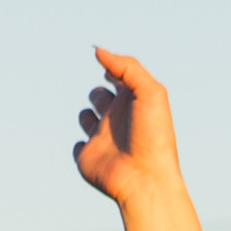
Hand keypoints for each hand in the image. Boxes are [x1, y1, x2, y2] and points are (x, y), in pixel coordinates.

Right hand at [73, 47, 183, 207]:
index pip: (118, 79)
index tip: (112, 73)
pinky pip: (77, 146)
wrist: (146, 178)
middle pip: (99, 95)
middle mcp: (117, 119)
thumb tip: (98, 51)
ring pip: (85, 117)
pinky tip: (94, 150)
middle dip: (99, 94)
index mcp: (133, 103)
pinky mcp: (87, 156)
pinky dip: (80, 146)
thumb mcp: (149, 92)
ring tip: (102, 128)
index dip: (112, 70)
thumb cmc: (152, 135)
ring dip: (86, 115)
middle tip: (111, 107)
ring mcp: (102, 138)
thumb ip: (127, 67)